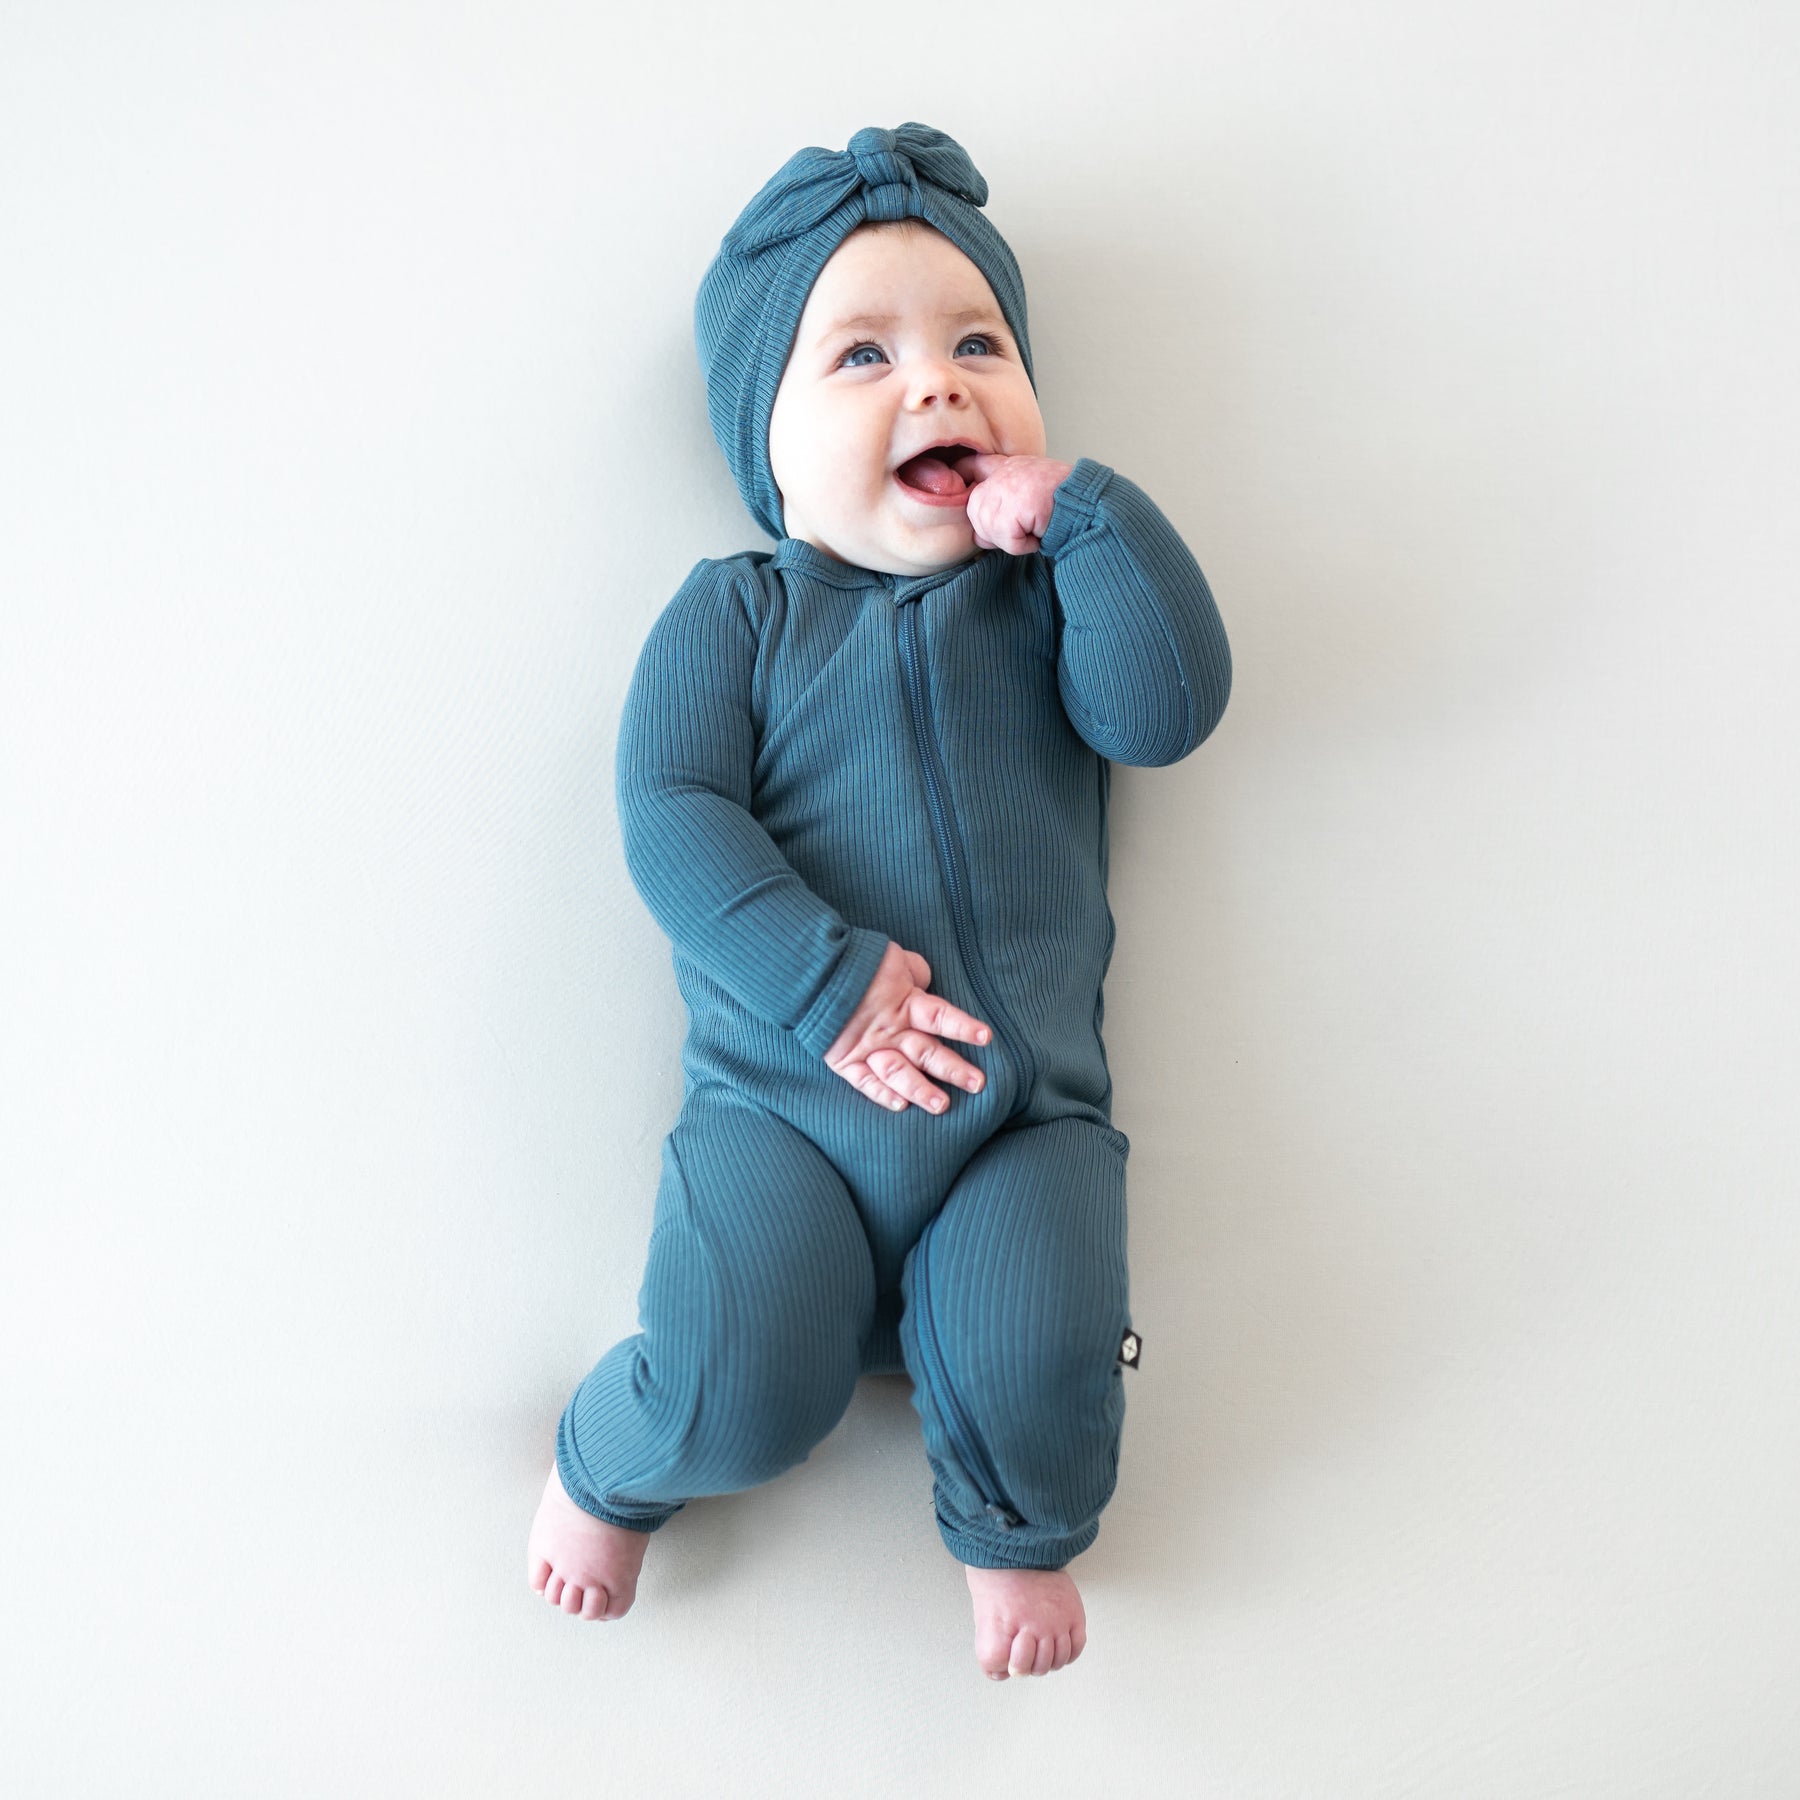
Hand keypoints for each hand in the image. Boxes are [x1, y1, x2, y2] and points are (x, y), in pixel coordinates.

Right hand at [822, 941, 992, 1113]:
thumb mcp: (895, 959)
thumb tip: (927, 982)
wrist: (813, 972)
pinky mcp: (846, 1061)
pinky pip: (865, 1082)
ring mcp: (869, 1048)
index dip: (963, 1027)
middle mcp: (891, 1031)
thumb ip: (916, 974)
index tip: (986, 1038)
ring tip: (942, 1106)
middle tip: (978, 1084)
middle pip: (927, 1053)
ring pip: (900, 1073)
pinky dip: (882, 1095)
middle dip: (954, 1069)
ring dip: (921, 1091)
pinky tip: (901, 1107)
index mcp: (905, 1004)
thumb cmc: (859, 961)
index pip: (941, 1017)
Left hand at [958, 453, 1075, 555]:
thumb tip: (979, 537)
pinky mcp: (1015, 509)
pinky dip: (1025, 546)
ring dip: (1012, 539)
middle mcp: (1003, 474)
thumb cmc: (1066, 501)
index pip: (972, 465)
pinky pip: (1009, 542)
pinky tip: (1040, 533)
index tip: (959, 484)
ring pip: (988, 530)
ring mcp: (1007, 490)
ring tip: (1034, 527)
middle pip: (975, 512)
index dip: (961, 474)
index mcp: (1008, 466)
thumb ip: (1002, 506)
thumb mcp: (1029, 495)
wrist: (1088, 501)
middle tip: (1023, 526)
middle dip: (994, 529)